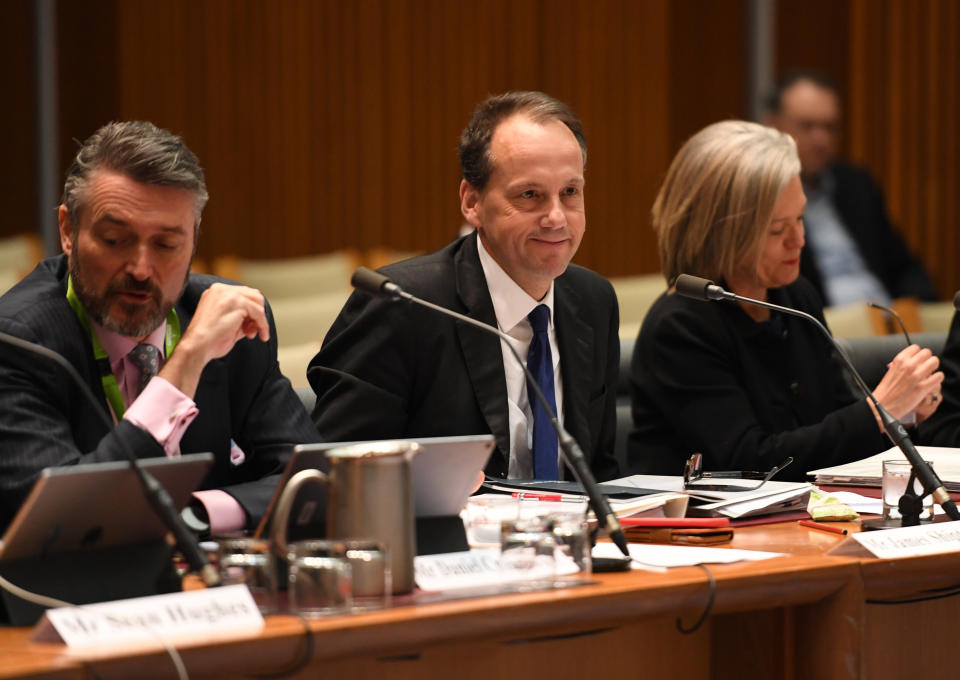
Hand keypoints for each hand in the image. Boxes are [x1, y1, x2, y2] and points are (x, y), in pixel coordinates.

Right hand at [160, 283, 269, 397]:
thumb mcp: (226, 321)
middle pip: (253, 295)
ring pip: (258, 302)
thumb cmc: (208, 339)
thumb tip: (256, 319)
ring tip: (252, 334)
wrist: (197, 346)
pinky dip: (263, 325)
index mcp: (216, 292)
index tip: (249, 327)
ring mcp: (228, 294)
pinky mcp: (237, 302)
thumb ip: (240, 316)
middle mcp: (221, 289)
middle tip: (251, 331)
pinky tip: (261, 335)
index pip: (243, 295)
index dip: (250, 311)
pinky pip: (259, 312)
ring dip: (260, 320)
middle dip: (256, 314)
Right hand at [871, 345, 943, 423]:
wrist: (883, 406)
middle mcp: (908, 365)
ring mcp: (916, 376)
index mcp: (899, 360)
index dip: (918, 355)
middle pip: (927, 353)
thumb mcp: (891, 372)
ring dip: (933, 368)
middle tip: (925, 368)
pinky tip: (931, 383)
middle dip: (927, 360)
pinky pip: (939, 376)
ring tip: (929, 375)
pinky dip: (937, 379)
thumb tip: (914, 360)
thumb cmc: (886, 391)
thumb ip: (902, 364)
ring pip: (935, 362)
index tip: (918, 361)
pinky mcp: (923, 387)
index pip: (916, 348)